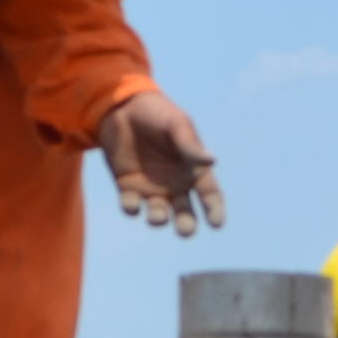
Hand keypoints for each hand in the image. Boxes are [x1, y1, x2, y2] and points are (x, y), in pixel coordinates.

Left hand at [97, 85, 225, 235]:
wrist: (121, 106)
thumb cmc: (156, 114)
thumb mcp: (176, 125)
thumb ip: (189, 145)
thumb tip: (211, 162)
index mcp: (193, 170)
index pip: (209, 195)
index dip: (214, 210)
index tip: (216, 224)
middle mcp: (175, 184)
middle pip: (185, 213)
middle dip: (186, 224)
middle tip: (185, 230)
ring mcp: (151, 187)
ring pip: (158, 214)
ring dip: (158, 219)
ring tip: (157, 217)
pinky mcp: (127, 187)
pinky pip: (131, 205)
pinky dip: (131, 208)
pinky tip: (131, 204)